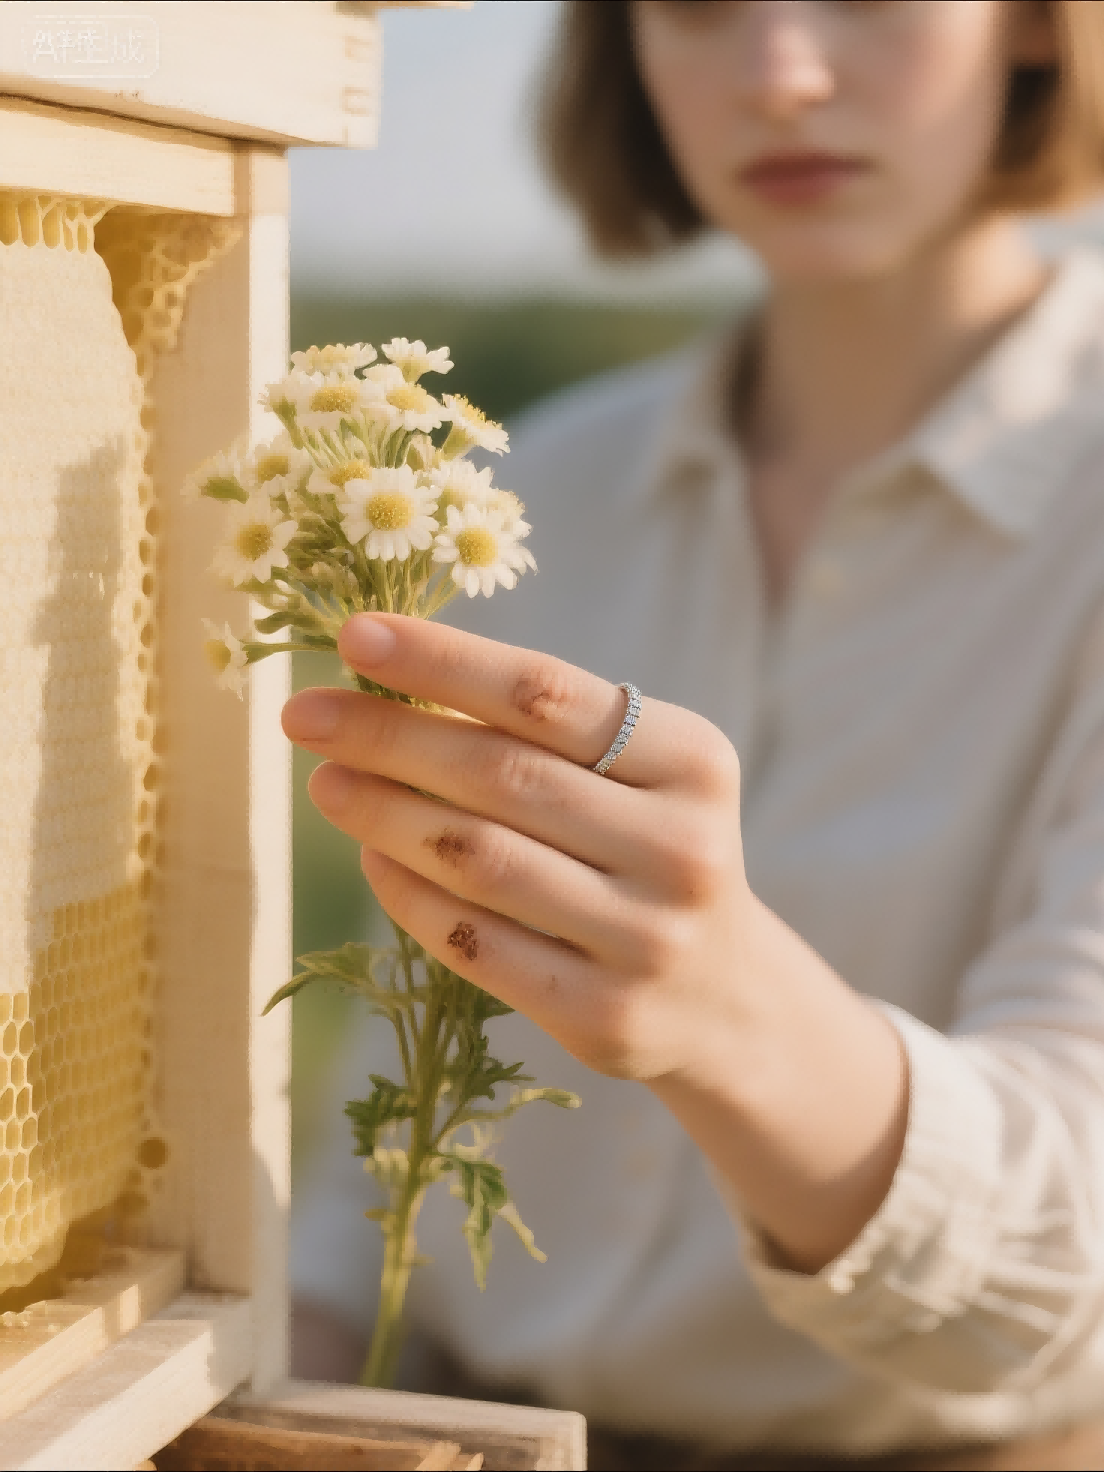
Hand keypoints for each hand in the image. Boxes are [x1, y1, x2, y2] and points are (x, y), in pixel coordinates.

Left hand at [282, 612, 749, 1082]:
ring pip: (481, 859)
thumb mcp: (639, 777)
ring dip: (385, 815)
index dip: (441, 661)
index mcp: (693, 761)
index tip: (355, 636)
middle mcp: (680, 847)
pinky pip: (476, 945)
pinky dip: (410, 896)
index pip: (545, 694)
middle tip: (304, 715)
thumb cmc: (651, 854)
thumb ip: (542, 735)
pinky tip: (372, 859)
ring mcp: (644, 938)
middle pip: (503, 774)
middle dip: (388, 737)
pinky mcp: (602, 1015)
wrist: (727, 997)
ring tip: (326, 784)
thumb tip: (388, 683)